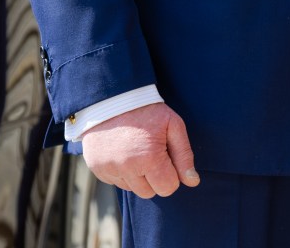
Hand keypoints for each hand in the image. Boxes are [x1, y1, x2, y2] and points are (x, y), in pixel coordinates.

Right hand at [81, 102, 198, 198]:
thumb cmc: (148, 111)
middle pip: (149, 192)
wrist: (114, 97)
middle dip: (154, 177)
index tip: (167, 156)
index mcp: (149, 158)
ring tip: (137, 150)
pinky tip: (123, 152)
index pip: (168, 188)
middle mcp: (127, 168)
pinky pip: (116, 182)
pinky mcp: (97, 169)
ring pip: (132, 189)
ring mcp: (109, 170)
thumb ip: (184, 155)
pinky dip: (122, 172)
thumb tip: (193, 181)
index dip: (171, 174)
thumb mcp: (173, 125)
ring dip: (138, 176)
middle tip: (152, 152)